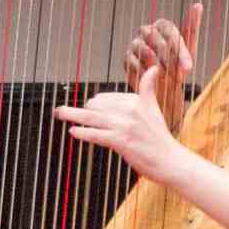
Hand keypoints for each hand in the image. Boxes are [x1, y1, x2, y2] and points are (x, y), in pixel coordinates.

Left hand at [53, 66, 183, 184]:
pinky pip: (97, 134)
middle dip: (81, 110)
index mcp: (136, 100)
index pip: (107, 98)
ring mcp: (125, 125)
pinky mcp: (121, 141)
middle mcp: (130, 110)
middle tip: (63, 111)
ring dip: (72, 114)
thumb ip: (148, 88)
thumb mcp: (154, 108)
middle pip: (96, 106)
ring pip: (92, 118)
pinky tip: (73, 131)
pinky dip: (83, 132)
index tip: (86, 108)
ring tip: (59, 113)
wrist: (170, 161)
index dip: (94, 105)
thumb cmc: (159, 137)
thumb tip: (153, 68)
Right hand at [122, 2, 201, 134]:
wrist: (165, 89)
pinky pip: (135, 63)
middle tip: (177, 76)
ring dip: (158, 67)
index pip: (170, 31)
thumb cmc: (178, 66)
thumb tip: (198, 4)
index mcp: (162, 25)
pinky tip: (154, 80)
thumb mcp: (189, 48)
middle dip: (170, 61)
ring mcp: (135, 43)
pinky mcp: (127, 58)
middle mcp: (147, 31)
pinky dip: (146, 73)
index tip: (189, 68)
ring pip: (145, 51)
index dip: (180, 51)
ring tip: (167, 78)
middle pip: (157, 41)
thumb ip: (191, 26)